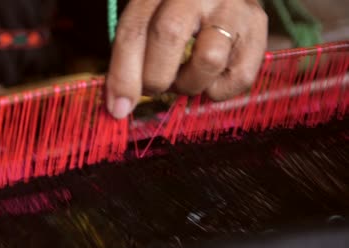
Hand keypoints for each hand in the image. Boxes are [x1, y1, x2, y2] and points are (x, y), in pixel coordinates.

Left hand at [106, 0, 267, 118]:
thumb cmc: (175, 15)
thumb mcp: (147, 23)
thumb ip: (130, 56)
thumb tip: (119, 107)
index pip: (134, 30)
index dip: (123, 75)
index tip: (118, 108)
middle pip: (168, 36)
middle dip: (155, 78)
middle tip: (155, 86)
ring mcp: (232, 6)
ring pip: (208, 59)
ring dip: (189, 84)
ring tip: (184, 78)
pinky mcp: (258, 26)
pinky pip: (239, 77)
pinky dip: (218, 91)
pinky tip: (209, 78)